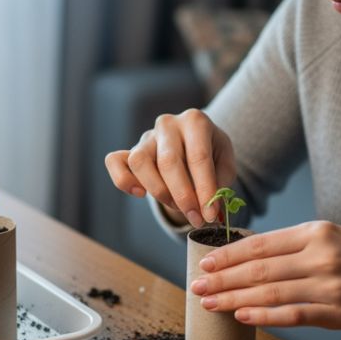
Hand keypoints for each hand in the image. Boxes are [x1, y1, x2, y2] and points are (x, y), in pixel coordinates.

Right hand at [104, 109, 235, 226]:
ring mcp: (146, 136)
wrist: (195, 144)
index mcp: (195, 121)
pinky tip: (140, 193)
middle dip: (183, 196)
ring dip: (159, 191)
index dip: (205, 190)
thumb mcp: (226, 164)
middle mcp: (168, 124)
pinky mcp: (129, 150)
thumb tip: (210, 208)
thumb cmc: (211, 155)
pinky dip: (124, 180)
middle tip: (196, 218)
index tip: (210, 215)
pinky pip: (114, 162)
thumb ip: (220, 184)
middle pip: (168, 162)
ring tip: (175, 204)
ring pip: (140, 162)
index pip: (198, 157)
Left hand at [189, 220, 340, 328]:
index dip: (229, 253)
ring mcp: (330, 287)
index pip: (262, 242)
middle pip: (259, 268)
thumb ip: (299, 244)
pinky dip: (263, 316)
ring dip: (234, 298)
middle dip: (222, 277)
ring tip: (209, 301)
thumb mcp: (337, 235)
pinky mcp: (337, 313)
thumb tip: (254, 254)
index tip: (205, 260)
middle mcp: (321, 257)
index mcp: (318, 232)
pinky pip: (292, 315)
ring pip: (270, 292)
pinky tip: (241, 316)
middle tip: (195, 283)